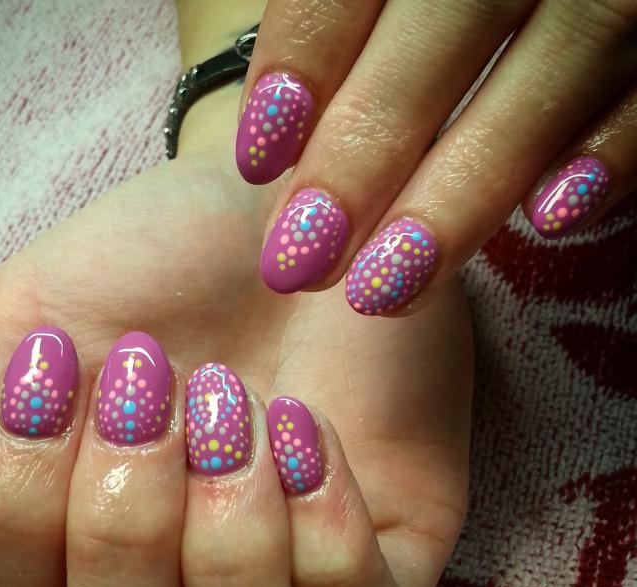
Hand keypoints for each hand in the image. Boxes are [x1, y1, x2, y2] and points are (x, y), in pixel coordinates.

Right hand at [0, 148, 471, 586]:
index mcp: (67, 585)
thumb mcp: (16, 329)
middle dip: (121, 547)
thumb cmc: (147, 270)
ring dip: (226, 561)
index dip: (12, 531)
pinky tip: (303, 429)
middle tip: (143, 399)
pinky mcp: (388, 585)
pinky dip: (326, 541)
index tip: (51, 378)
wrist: (280, 212)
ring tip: (226, 415)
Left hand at [237, 0, 636, 313]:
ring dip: (464, 189)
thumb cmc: (438, 3)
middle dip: (365, 155)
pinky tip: (551, 220)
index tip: (256, 161)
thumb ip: (348, 26)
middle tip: (304, 264)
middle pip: (447, 26)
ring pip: (557, 64)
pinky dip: (611, 153)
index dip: (303, 63)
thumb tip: (281, 144)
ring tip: (387, 286)